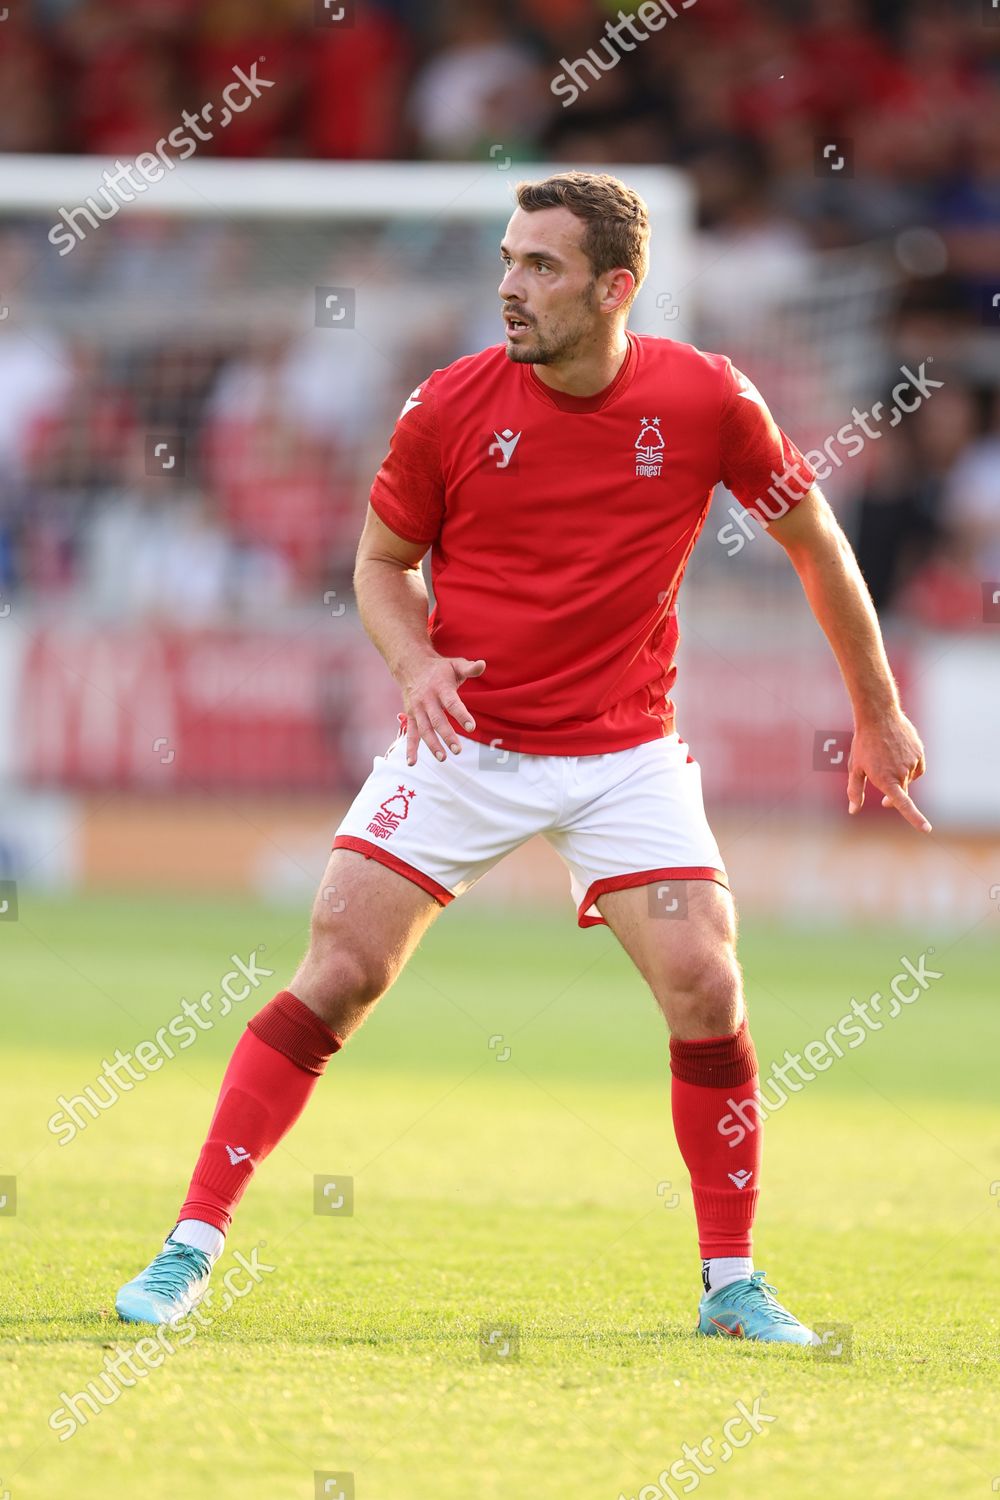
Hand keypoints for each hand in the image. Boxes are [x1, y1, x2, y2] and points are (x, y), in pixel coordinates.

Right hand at [401, 654, 484, 764]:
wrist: (411, 666)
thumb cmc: (440, 669)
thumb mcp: (455, 664)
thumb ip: (469, 668)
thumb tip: (483, 664)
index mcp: (440, 687)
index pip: (452, 703)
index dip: (461, 715)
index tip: (472, 727)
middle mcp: (427, 699)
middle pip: (437, 720)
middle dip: (446, 735)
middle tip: (458, 750)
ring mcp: (417, 709)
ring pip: (424, 729)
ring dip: (432, 745)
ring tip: (443, 758)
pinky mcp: (411, 717)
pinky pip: (410, 734)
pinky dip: (410, 749)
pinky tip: (412, 763)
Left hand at [846, 711, 930, 831]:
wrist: (878, 716)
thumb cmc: (863, 744)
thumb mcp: (855, 768)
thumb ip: (855, 791)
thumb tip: (853, 810)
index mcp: (885, 779)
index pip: (902, 804)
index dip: (915, 818)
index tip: (926, 829)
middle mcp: (901, 772)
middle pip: (901, 793)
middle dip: (893, 797)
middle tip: (883, 801)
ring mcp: (912, 762)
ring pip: (908, 779)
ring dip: (899, 777)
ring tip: (885, 761)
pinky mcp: (920, 753)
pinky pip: (917, 768)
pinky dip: (909, 768)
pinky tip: (898, 756)